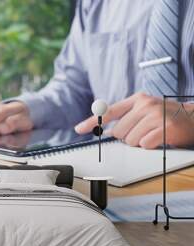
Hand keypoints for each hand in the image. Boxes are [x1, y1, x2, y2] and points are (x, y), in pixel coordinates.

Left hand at [75, 93, 193, 148]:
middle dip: (127, 137)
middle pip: (118, 131)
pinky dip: (150, 146)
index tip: (79, 129)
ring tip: (152, 135)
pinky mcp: (165, 128)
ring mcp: (155, 115)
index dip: (92, 121)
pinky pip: (144, 144)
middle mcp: (145, 105)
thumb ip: (126, 116)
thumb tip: (104, 129)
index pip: (108, 111)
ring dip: (139, 143)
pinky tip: (158, 139)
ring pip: (130, 140)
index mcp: (137, 99)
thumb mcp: (145, 110)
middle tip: (142, 132)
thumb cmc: (166, 117)